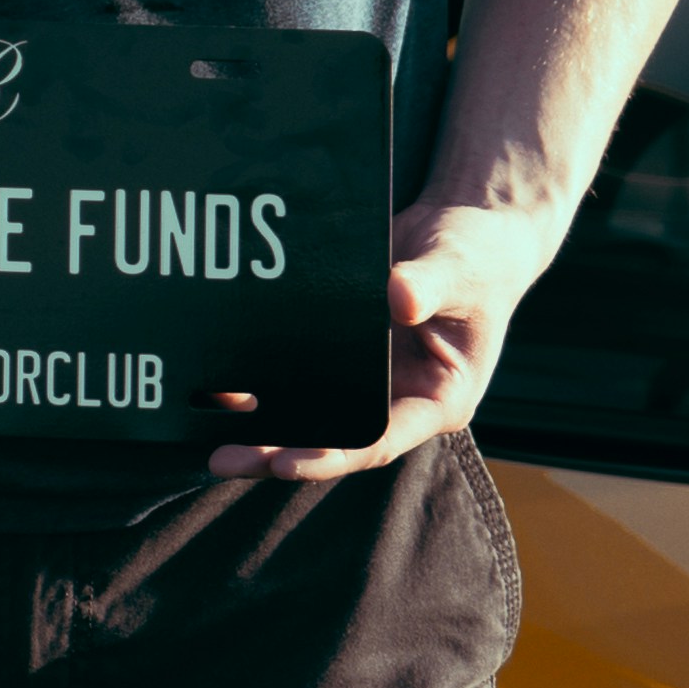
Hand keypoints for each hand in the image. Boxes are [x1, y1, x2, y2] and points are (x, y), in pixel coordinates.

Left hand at [202, 193, 557, 484]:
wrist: (467, 226)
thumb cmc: (477, 253)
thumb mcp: (459, 268)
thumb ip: (428, 285)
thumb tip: (397, 297)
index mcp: (439, 400)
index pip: (380, 442)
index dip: (332, 455)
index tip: (285, 461)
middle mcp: (401, 401)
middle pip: (336, 440)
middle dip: (280, 453)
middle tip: (225, 459)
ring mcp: (371, 382)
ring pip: (313, 418)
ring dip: (264, 429)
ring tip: (211, 440)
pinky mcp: (344, 356)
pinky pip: (300, 378)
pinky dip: (263, 383)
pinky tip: (219, 388)